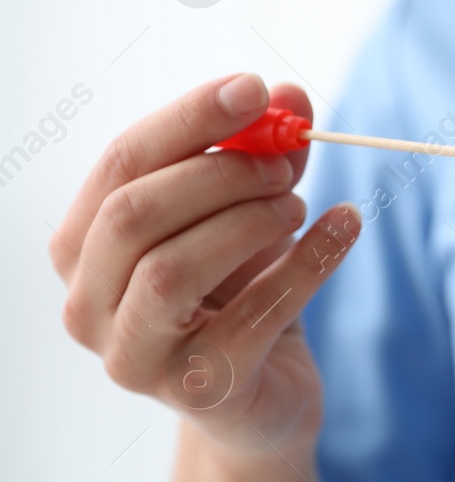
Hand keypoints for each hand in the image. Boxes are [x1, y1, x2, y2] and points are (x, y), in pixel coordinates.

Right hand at [50, 74, 361, 456]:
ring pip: (173, 269)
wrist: (267, 394)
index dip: (188, 119)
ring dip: (249, 221)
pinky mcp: (198, 392)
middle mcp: (87, 306)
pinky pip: (253, 316)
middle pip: (133, 215)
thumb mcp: (248, 216)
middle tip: (284, 162)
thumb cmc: (241, 294)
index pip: (120, 165)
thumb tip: (291, 95)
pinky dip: (308, 262)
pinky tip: (345, 225)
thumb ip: (263, 157)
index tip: (256, 88)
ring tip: (299, 204)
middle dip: (218, 173)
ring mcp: (134, 357)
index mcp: (82, 249)